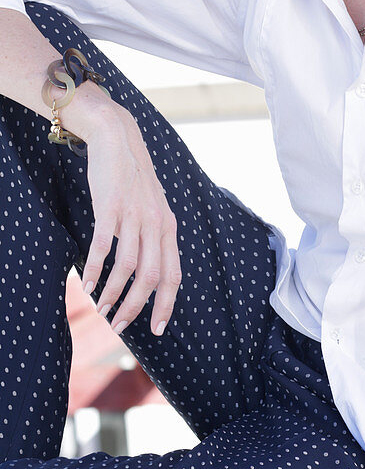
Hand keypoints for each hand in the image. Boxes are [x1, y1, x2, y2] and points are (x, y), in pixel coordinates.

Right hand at [80, 107, 181, 337]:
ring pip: (127, 268)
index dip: (166, 304)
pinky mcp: (111, 208)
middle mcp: (156, 225)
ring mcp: (134, 216)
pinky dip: (94, 268)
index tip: (157, 329)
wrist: (118, 139)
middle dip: (136, 308)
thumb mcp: (154, 208)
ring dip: (113, 293)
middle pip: (151, 278)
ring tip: (100, 309)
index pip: (173, 275)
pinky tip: (86, 282)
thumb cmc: (133, 178)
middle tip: (119, 326)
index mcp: (169, 228)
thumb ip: (154, 236)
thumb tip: (150, 270)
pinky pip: (103, 246)